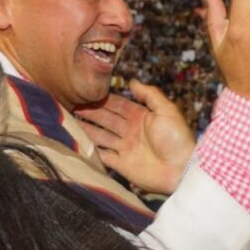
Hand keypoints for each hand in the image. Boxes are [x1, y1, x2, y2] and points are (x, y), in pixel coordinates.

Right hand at [75, 79, 194, 194]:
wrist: (181, 169)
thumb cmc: (176, 138)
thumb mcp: (167, 110)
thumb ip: (150, 94)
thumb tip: (131, 81)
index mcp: (141, 116)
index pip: (118, 105)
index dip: (103, 100)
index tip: (86, 93)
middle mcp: (131, 130)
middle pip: (106, 119)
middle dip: (90, 112)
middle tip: (71, 105)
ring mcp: (125, 148)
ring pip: (101, 136)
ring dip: (87, 129)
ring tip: (68, 122)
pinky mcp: (121, 164)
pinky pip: (103, 155)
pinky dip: (91, 150)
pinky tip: (77, 144)